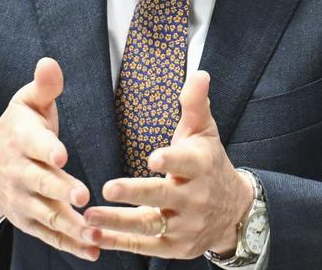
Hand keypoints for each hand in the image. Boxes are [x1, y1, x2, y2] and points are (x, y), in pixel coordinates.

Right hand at [0, 58, 97, 260]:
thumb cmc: (17, 130)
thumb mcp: (26, 104)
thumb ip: (44, 87)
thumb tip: (50, 62)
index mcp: (22, 140)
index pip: (35, 145)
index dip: (48, 149)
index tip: (62, 155)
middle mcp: (20, 172)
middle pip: (41, 183)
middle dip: (61, 190)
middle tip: (82, 197)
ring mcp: (23, 200)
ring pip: (47, 215)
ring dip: (71, 226)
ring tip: (95, 233)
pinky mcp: (28, 221)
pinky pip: (49, 235)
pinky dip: (70, 245)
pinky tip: (93, 251)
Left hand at [85, 71, 253, 258]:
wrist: (233, 212)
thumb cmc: (209, 163)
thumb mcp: (204, 132)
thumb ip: (195, 104)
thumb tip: (200, 73)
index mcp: (199, 167)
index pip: (186, 164)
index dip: (170, 162)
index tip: (152, 159)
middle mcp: (194, 199)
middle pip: (163, 197)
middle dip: (135, 194)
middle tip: (107, 189)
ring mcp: (184, 226)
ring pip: (149, 226)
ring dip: (117, 223)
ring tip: (87, 217)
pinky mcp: (174, 247)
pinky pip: (143, 246)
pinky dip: (118, 243)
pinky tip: (93, 237)